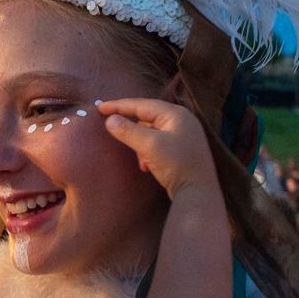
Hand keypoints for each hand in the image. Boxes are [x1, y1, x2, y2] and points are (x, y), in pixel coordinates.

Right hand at [98, 98, 214, 198]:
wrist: (198, 192)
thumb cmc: (176, 164)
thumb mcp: (150, 145)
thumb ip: (128, 131)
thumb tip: (110, 120)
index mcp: (176, 114)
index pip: (142, 105)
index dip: (120, 105)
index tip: (100, 107)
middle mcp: (182, 120)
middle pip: (148, 117)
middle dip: (131, 127)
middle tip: (111, 127)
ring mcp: (184, 135)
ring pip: (152, 132)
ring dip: (140, 144)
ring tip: (140, 159)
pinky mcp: (183, 150)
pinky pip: (159, 143)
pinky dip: (149, 152)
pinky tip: (147, 165)